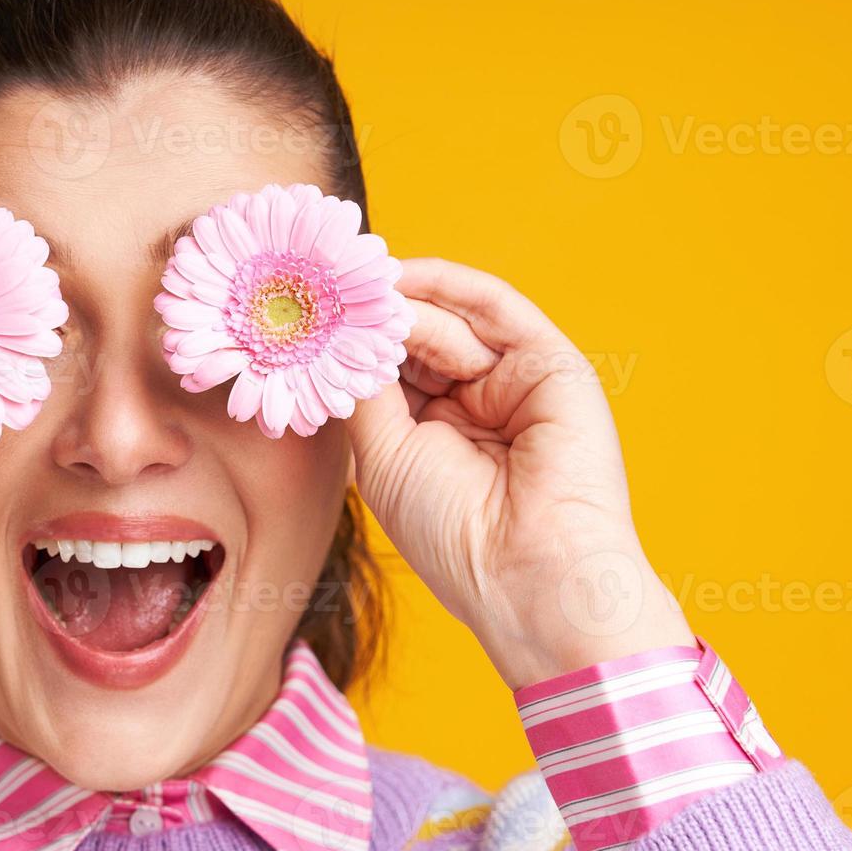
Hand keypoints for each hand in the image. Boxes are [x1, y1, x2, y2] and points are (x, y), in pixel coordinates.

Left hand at [346, 258, 692, 688]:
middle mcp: (474, 402)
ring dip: (401, 303)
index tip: (300, 311)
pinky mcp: (551, 363)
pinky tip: (403, 277)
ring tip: (356, 290)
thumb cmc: (450, 530)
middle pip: (416, 335)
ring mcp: (513, 380)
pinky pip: (496, 307)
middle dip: (371, 312)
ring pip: (449, 318)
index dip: (349, 340)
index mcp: (433, 432)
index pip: (387, 368)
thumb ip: (362, 385)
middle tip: (321, 285)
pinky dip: (449, 284)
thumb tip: (334, 328)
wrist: (527, 573)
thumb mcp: (381, 453)